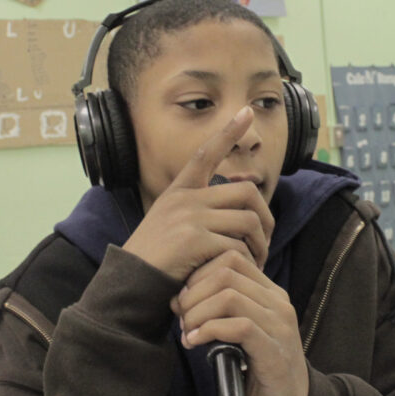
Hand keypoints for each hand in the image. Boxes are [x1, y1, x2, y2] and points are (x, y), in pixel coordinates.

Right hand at [122, 107, 275, 282]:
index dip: (228, 131)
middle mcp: (185, 198)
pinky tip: (243, 272)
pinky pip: (238, 246)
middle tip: (265, 240)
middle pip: (246, 192)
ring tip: (258, 261)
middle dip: (265, 217)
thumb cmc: (155, 260)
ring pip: (248, 219)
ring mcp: (189, 217)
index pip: (206, 153)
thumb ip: (198, 211)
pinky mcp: (195, 240)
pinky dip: (247, 261)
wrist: (129, 284)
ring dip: (260, 243)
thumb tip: (236, 202)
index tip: (247, 111)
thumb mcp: (170, 224)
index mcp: (179, 191)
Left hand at [173, 250, 308, 395]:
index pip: (232, 258)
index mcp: (270, 292)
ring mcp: (279, 326)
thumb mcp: (240, 330)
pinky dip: (209, 331)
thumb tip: (180, 296)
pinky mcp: (274, 352)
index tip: (183, 297)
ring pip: (229, 297)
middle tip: (181, 316)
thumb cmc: (258, 367)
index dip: (199, 273)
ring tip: (187, 332)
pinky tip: (195, 343)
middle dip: (194, 292)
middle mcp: (278, 303)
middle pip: (226, 273)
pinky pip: (239, 327)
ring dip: (198, 313)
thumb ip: (221, 309)